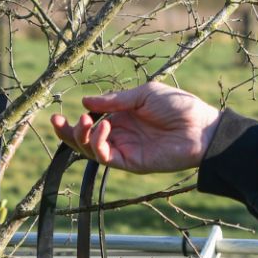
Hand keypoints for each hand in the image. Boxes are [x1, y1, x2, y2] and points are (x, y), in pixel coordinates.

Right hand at [50, 81, 220, 173]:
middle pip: (83, 140)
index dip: (74, 121)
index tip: (58, 114)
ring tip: (86, 121)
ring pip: (90, 150)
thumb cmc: (178, 106)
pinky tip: (104, 126)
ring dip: (81, 136)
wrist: (200, 128)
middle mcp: (119, 134)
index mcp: (122, 117)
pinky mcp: (130, 163)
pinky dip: (98, 143)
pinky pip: (105, 157)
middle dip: (67, 133)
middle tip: (57, 121)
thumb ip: (115, 100)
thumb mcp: (144, 94)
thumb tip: (86, 101)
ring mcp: (124, 149)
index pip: (90, 122)